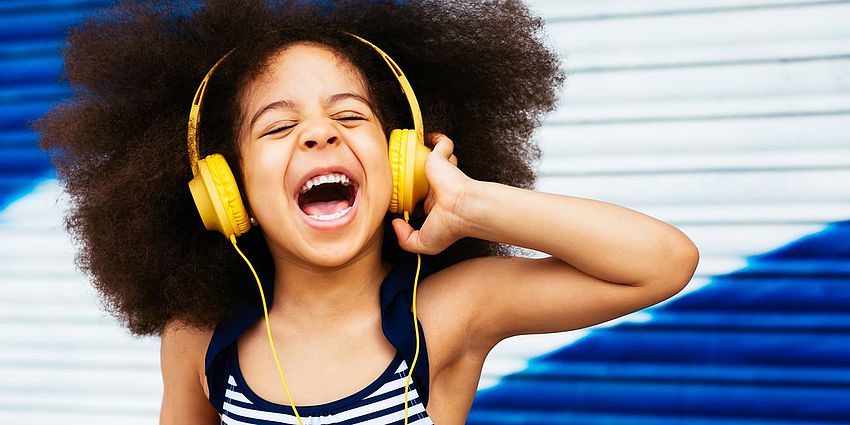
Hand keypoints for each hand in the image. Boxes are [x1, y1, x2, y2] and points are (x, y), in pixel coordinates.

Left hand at [391, 133, 473, 254]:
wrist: (463, 210)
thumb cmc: (449, 227)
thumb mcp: (424, 243)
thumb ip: (405, 239)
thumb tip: (395, 222)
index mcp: (434, 206)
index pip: (419, 198)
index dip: (409, 195)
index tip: (397, 194)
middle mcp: (438, 188)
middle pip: (425, 176)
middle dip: (413, 173)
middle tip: (397, 169)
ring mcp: (443, 173)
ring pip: (434, 160)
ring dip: (428, 156)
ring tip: (412, 151)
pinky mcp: (443, 159)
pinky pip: (442, 144)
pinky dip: (437, 139)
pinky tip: (429, 137)